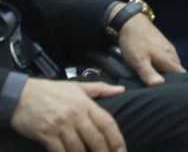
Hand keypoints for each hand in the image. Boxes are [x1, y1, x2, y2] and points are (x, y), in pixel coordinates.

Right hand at [10, 78, 125, 151]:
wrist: (21, 94)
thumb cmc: (50, 91)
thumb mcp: (77, 86)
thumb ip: (100, 89)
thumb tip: (121, 90)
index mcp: (85, 104)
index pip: (107, 123)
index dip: (116, 138)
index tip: (121, 150)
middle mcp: (75, 115)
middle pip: (95, 138)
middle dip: (104, 151)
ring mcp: (60, 126)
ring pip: (78, 147)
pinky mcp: (46, 134)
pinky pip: (60, 151)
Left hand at [117, 13, 183, 85]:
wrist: (131, 22)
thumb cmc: (135, 42)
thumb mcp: (138, 60)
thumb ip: (149, 73)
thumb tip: (160, 85)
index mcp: (168, 59)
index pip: (181, 74)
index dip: (181, 84)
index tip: (177, 94)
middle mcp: (171, 53)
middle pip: (178, 70)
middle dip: (176, 81)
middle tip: (167, 92)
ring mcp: (168, 48)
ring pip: (173, 64)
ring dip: (170, 74)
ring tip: (162, 84)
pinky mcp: (163, 45)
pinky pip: (168, 59)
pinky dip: (165, 67)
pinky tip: (157, 71)